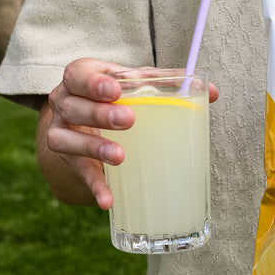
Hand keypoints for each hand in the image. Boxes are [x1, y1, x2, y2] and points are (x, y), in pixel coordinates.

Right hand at [41, 58, 218, 208]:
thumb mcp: (137, 83)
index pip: (78, 74)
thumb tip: (212, 91)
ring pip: (66, 139)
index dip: (93, 82)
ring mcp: (62, 132)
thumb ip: (169, 83)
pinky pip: (79, 173)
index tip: (116, 89)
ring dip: (93, 147)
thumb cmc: (118, 96)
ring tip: (119, 156)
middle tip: (128, 120)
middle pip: (73, 105)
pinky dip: (95, 186)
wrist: (86, 120)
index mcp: (81, 77)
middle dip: (99, 113)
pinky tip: (108, 200)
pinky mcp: (69, 159)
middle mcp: (65, 102)